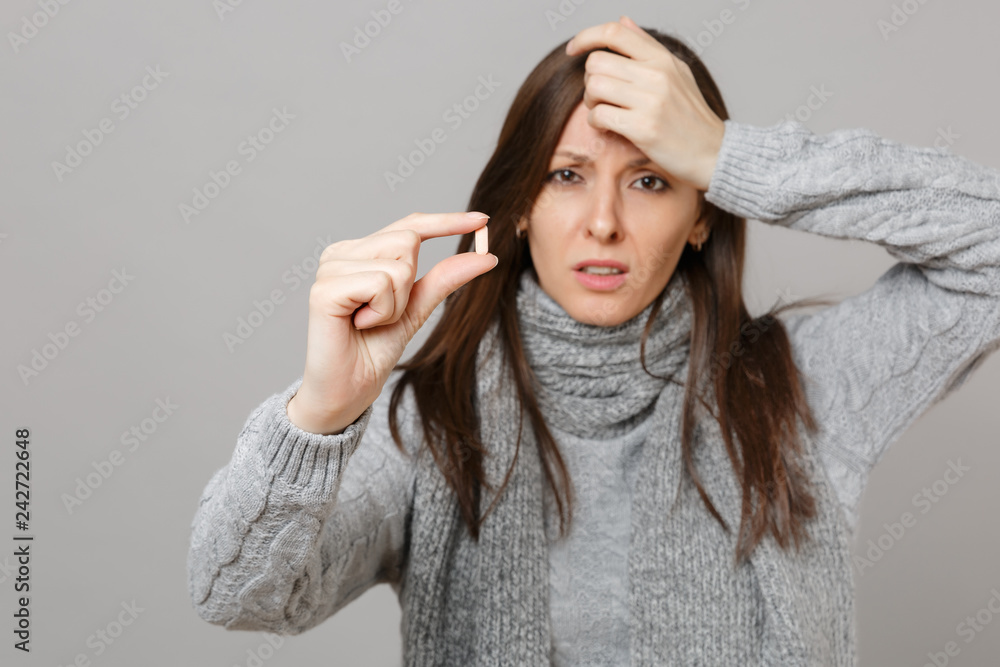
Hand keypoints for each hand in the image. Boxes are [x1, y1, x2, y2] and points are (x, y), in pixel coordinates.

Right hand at [287, 212, 496, 434]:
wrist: (347, 392)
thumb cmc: (372, 351)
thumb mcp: (417, 310)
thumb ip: (445, 279)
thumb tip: (486, 255)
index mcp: (360, 253)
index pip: (409, 226)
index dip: (446, 221)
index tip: (483, 219)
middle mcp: (341, 253)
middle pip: (408, 240)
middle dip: (410, 285)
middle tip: (382, 315)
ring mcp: (330, 268)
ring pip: (398, 265)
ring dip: (395, 304)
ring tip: (368, 323)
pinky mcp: (324, 289)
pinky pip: (381, 284)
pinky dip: (382, 311)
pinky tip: (358, 325)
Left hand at [565, 15, 725, 190]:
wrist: (714, 153)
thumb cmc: (692, 116)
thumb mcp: (677, 73)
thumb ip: (647, 47)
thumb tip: (623, 20)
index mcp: (662, 59)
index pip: (614, 32)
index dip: (586, 36)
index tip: (572, 49)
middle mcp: (657, 75)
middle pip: (596, 63)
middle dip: (589, 80)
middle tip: (600, 96)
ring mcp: (650, 101)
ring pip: (594, 87)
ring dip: (591, 102)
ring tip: (605, 111)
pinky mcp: (642, 128)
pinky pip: (598, 115)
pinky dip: (596, 122)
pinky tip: (609, 127)